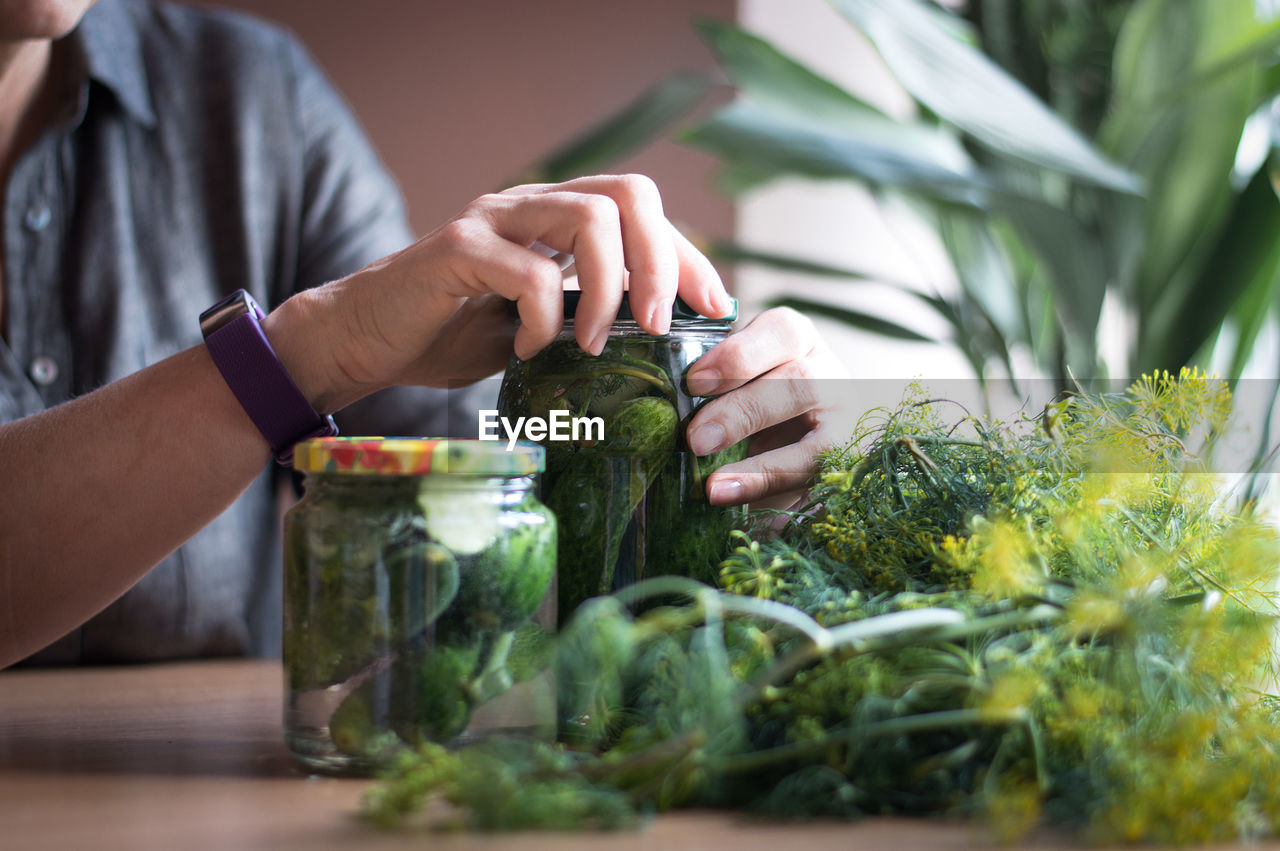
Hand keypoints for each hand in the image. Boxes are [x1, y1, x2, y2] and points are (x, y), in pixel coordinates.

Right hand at [269, 175, 733, 413]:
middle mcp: (528, 205)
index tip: (714, 307)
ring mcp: (492, 220)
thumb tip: (660, 339)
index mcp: (554, 218)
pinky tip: (527, 350)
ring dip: (609, 289)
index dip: (687, 254)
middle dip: (662, 261)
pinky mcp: (456, 248)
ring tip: (594, 343)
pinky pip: (529, 273)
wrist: (362, 341)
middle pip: (628, 194)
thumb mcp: (538, 327)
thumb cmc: (449, 335)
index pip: (641, 209)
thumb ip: (586, 315)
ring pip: (588, 218)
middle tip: (661, 324)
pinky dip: (543, 320)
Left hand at [684, 307, 849, 508]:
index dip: (739, 356)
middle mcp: (833, 378)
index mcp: (801, 342)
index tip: (694, 383)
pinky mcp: (845, 474)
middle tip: (695, 440)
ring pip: (818, 445)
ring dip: (763, 470)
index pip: (783, 332)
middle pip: (801, 383)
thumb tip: (659, 405)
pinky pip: (819, 495)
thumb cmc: (760, 391)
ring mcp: (847, 428)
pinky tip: (749, 524)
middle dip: (744, 412)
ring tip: (715, 490)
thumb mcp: (742, 371)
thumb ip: (712, 378)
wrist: (814, 428)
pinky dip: (781, 510)